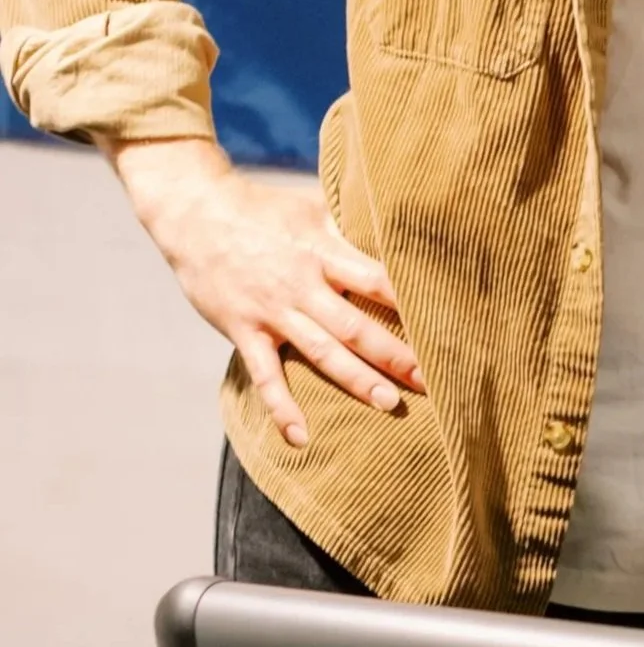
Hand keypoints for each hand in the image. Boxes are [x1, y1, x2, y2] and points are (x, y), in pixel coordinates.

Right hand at [107, 137, 424, 446]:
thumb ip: (346, 230)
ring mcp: (273, 311)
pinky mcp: (243, 331)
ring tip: (391, 404)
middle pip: (358, 325)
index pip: (378, 280)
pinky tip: (302, 438)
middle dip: (397, 354)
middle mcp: (303, 284)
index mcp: (324, 250)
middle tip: (433, 380)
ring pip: (322, 352)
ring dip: (358, 380)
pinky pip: (266, 376)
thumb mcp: (310, 208)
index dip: (411, 304)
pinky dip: (283, 409)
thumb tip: (391, 235)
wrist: (196, 212)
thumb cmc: (260, 208)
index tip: (443, 326)